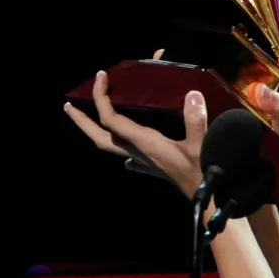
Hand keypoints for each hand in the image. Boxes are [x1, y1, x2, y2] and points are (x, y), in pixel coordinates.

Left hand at [64, 48, 278, 198]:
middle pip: (100, 137)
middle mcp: (139, 152)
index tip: (101, 78)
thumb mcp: (201, 144)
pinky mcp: (156, 169)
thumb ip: (195, 119)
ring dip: (98, 134)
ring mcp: (145, 163)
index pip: (111, 119)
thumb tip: (192, 94)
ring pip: (112, 148)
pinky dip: (124, 155)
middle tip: (69, 107)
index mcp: (144, 143)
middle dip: (82, 121)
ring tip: (89, 122)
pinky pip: (131, 162)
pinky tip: (126, 159)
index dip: (101, 97)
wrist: (209, 199)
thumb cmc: (204, 172)